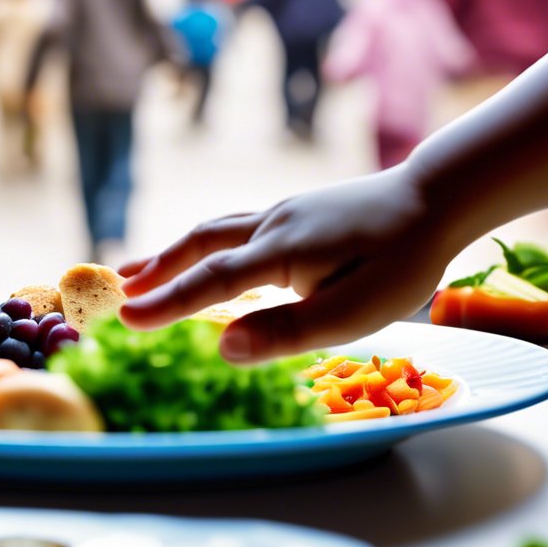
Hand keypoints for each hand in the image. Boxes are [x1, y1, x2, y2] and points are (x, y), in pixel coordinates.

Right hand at [119, 165, 452, 363]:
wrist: (433, 198)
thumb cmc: (401, 260)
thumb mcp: (355, 310)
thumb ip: (288, 330)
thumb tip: (223, 348)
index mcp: (282, 250)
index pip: (210, 279)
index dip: (166, 301)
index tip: (124, 318)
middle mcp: (270, 225)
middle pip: (198, 244)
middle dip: (155, 268)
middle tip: (114, 288)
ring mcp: (280, 213)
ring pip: (211, 230)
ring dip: (171, 252)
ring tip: (138, 268)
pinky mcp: (291, 213)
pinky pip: (231, 227)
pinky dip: (200, 244)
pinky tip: (204, 256)